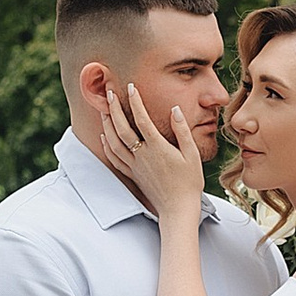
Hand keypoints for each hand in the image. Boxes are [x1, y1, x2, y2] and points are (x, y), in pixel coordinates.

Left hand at [103, 81, 208, 222]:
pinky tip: (104, 137)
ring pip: (114, 143)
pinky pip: (114, 158)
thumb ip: (182, 130)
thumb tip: (174, 109)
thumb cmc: (189, 182)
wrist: (178, 209)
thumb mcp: (192, 154)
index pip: (142, 119)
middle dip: (114, 108)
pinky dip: (107, 146)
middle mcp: (142, 155)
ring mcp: (135, 166)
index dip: (135, 101)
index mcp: (157, 148)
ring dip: (107, 125)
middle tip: (109, 93)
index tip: (131, 87)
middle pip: (122, 128)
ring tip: (104, 110)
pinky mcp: (132, 175)